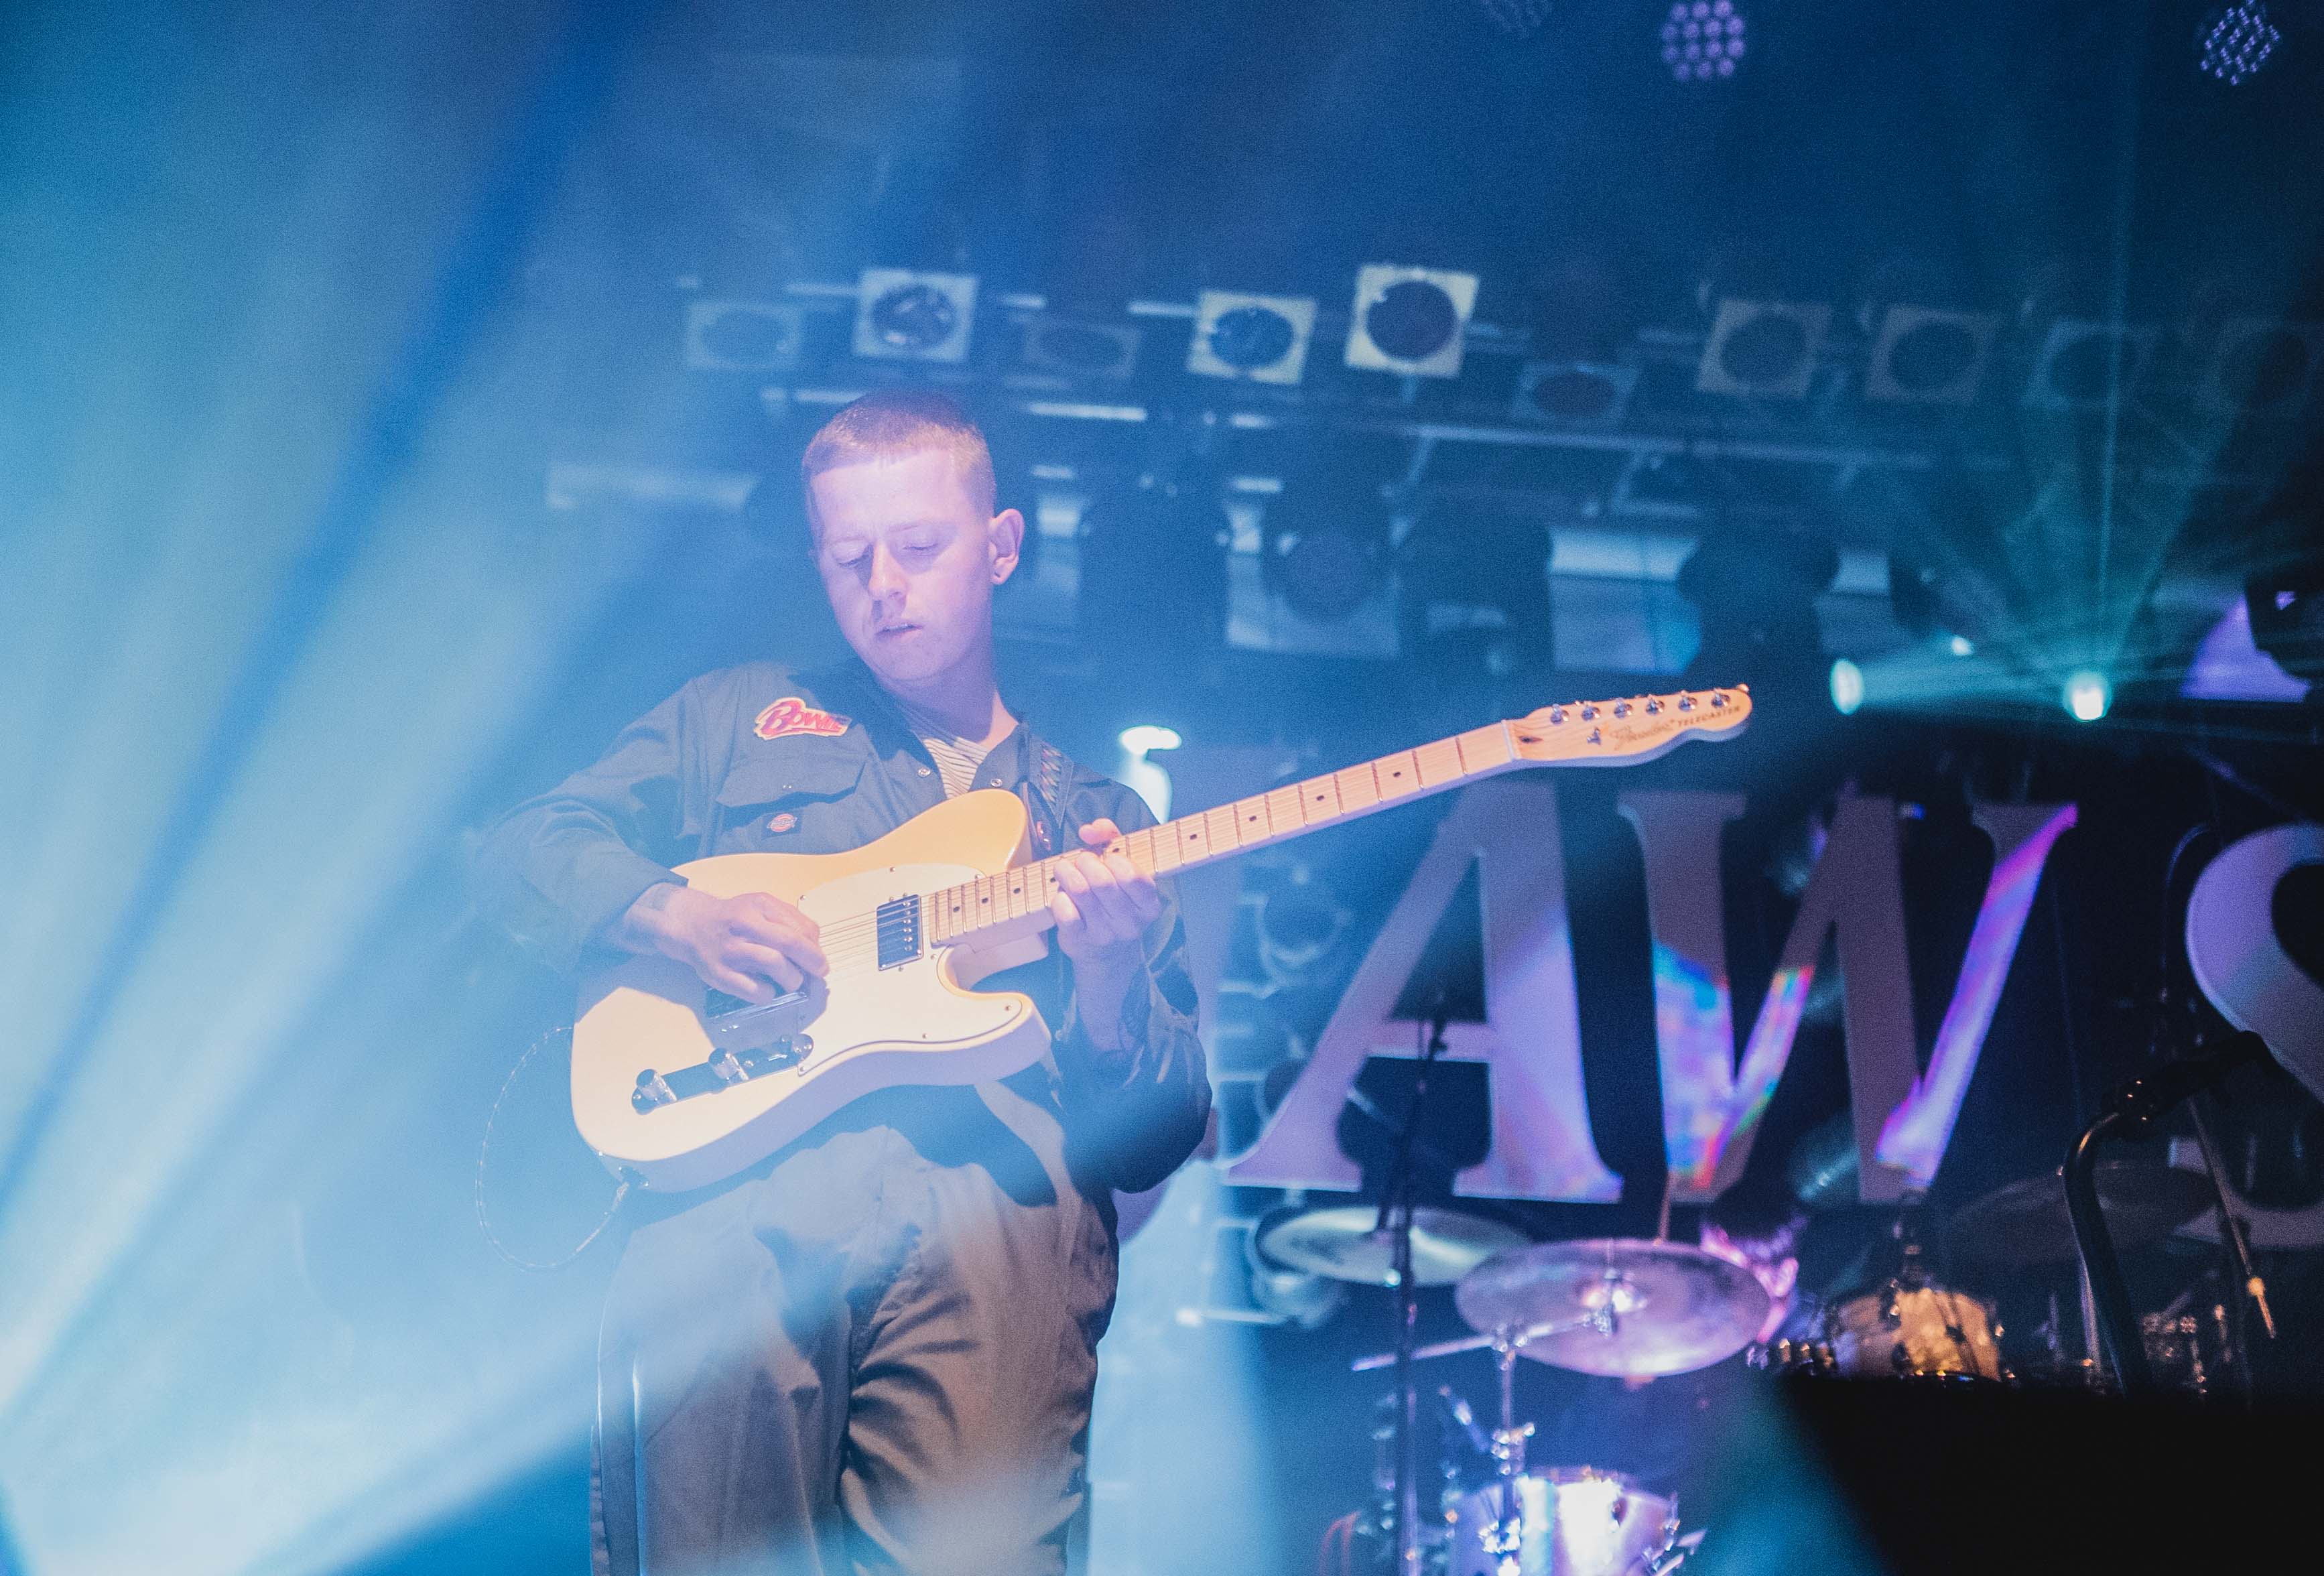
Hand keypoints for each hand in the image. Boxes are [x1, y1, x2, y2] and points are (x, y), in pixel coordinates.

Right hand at [620, 883, 826, 1002]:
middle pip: (790, 943)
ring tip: (792, 981)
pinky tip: (768, 988)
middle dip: (812, 961)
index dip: (815, 947)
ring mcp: (732, 950)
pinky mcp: (722, 974)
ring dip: (792, 978)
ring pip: (775, 965)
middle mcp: (745, 925)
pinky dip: (769, 993)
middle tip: (819, 972)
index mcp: (760, 906)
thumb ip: (788, 919)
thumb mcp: (761, 905)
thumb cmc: (734, 918)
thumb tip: (815, 945)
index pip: (800, 927)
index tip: (818, 959)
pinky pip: (755, 990)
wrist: (693, 925)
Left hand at [1051, 819, 1161, 1041]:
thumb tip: (1090, 829)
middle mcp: (1129, 923)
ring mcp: (1104, 934)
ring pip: (1081, 893)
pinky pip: (1064, 912)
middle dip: (1087, 862)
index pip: (1135, 878)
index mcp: (1148, 905)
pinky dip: (1059, 897)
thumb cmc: (1115, 900)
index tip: (1107, 856)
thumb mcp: (1122, 870)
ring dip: (1068, 872)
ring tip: (1064, 867)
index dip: (1116, 860)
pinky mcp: (1079, 940)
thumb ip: (1111, 839)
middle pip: (1103, 882)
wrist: (1107, 954)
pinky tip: (1062, 895)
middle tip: (1081, 859)